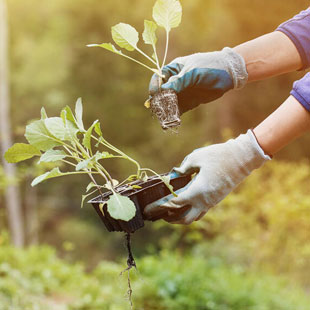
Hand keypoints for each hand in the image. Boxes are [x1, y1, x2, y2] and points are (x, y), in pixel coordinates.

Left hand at [144, 130, 270, 223]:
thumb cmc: (219, 156)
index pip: (174, 203)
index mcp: (198, 191)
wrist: (243, 158)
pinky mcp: (217, 199)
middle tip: (159, 214)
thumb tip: (174, 174)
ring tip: (170, 212)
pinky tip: (185, 204)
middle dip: (170, 218)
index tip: (150, 207)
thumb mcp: (197, 157)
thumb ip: (183, 168)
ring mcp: (212, 202)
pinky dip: (190, 211)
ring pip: (194, 217)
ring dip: (180, 217)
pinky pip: (201, 211)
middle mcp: (204, 201)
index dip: (160, 206)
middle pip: (184, 219)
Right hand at [149, 47, 247, 113]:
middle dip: (159, 102)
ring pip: (169, 103)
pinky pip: (179, 109)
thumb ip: (179, 81)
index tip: (154, 94)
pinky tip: (173, 122)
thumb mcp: (193, 72)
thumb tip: (163, 89)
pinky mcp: (189, 102)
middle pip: (162, 92)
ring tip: (164, 119)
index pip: (158, 78)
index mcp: (174, 69)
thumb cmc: (209, 66)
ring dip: (166, 111)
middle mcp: (175, 81)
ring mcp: (182, 92)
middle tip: (158, 110)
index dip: (154, 86)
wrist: (228, 74)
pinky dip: (175, 115)